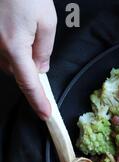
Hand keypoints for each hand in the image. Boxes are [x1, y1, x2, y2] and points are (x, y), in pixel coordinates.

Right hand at [0, 0, 56, 119]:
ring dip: (19, 56)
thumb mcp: (46, 22)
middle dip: (30, 68)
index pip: (29, 83)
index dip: (38, 101)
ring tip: (24, 28)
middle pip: (17, 72)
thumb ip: (44, 50)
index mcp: (14, 46)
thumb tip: (40, 69)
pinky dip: (10, 47)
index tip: (45, 115)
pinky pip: (0, 51)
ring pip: (7, 61)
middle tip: (37, 44)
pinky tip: (14, 28)